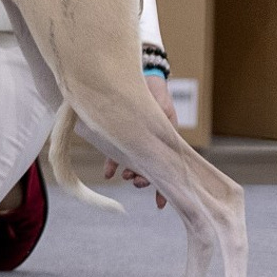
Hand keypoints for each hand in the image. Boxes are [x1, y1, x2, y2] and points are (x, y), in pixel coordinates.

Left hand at [103, 74, 176, 209]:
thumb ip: (161, 128)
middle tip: (135, 182)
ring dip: (129, 172)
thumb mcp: (162, 111)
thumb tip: (153, 152)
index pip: (167, 169)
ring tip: (123, 177)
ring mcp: (135, 139)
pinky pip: (116, 151)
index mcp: (165, 139)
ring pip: (133, 162)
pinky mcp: (120, 132)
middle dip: (143, 178)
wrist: (140, 73)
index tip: (159, 203)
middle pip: (148, 167)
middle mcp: (151, 142)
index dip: (164, 188)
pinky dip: (113, 163)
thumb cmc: (154, 92)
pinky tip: (108, 173)